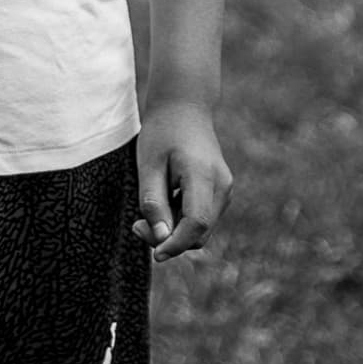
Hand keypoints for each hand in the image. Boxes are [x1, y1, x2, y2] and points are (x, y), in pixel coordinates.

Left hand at [134, 101, 231, 263]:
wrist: (185, 108)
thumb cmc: (162, 133)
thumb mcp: (148, 164)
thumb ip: (153, 202)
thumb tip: (161, 238)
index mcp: (204, 175)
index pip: (196, 223)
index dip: (176, 244)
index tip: (154, 254)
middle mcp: (222, 186)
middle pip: (199, 232)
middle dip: (170, 238)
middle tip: (137, 224)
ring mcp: (225, 190)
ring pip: (201, 229)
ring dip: (175, 229)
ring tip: (151, 204)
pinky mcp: (221, 192)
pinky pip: (202, 218)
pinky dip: (182, 220)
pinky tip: (166, 199)